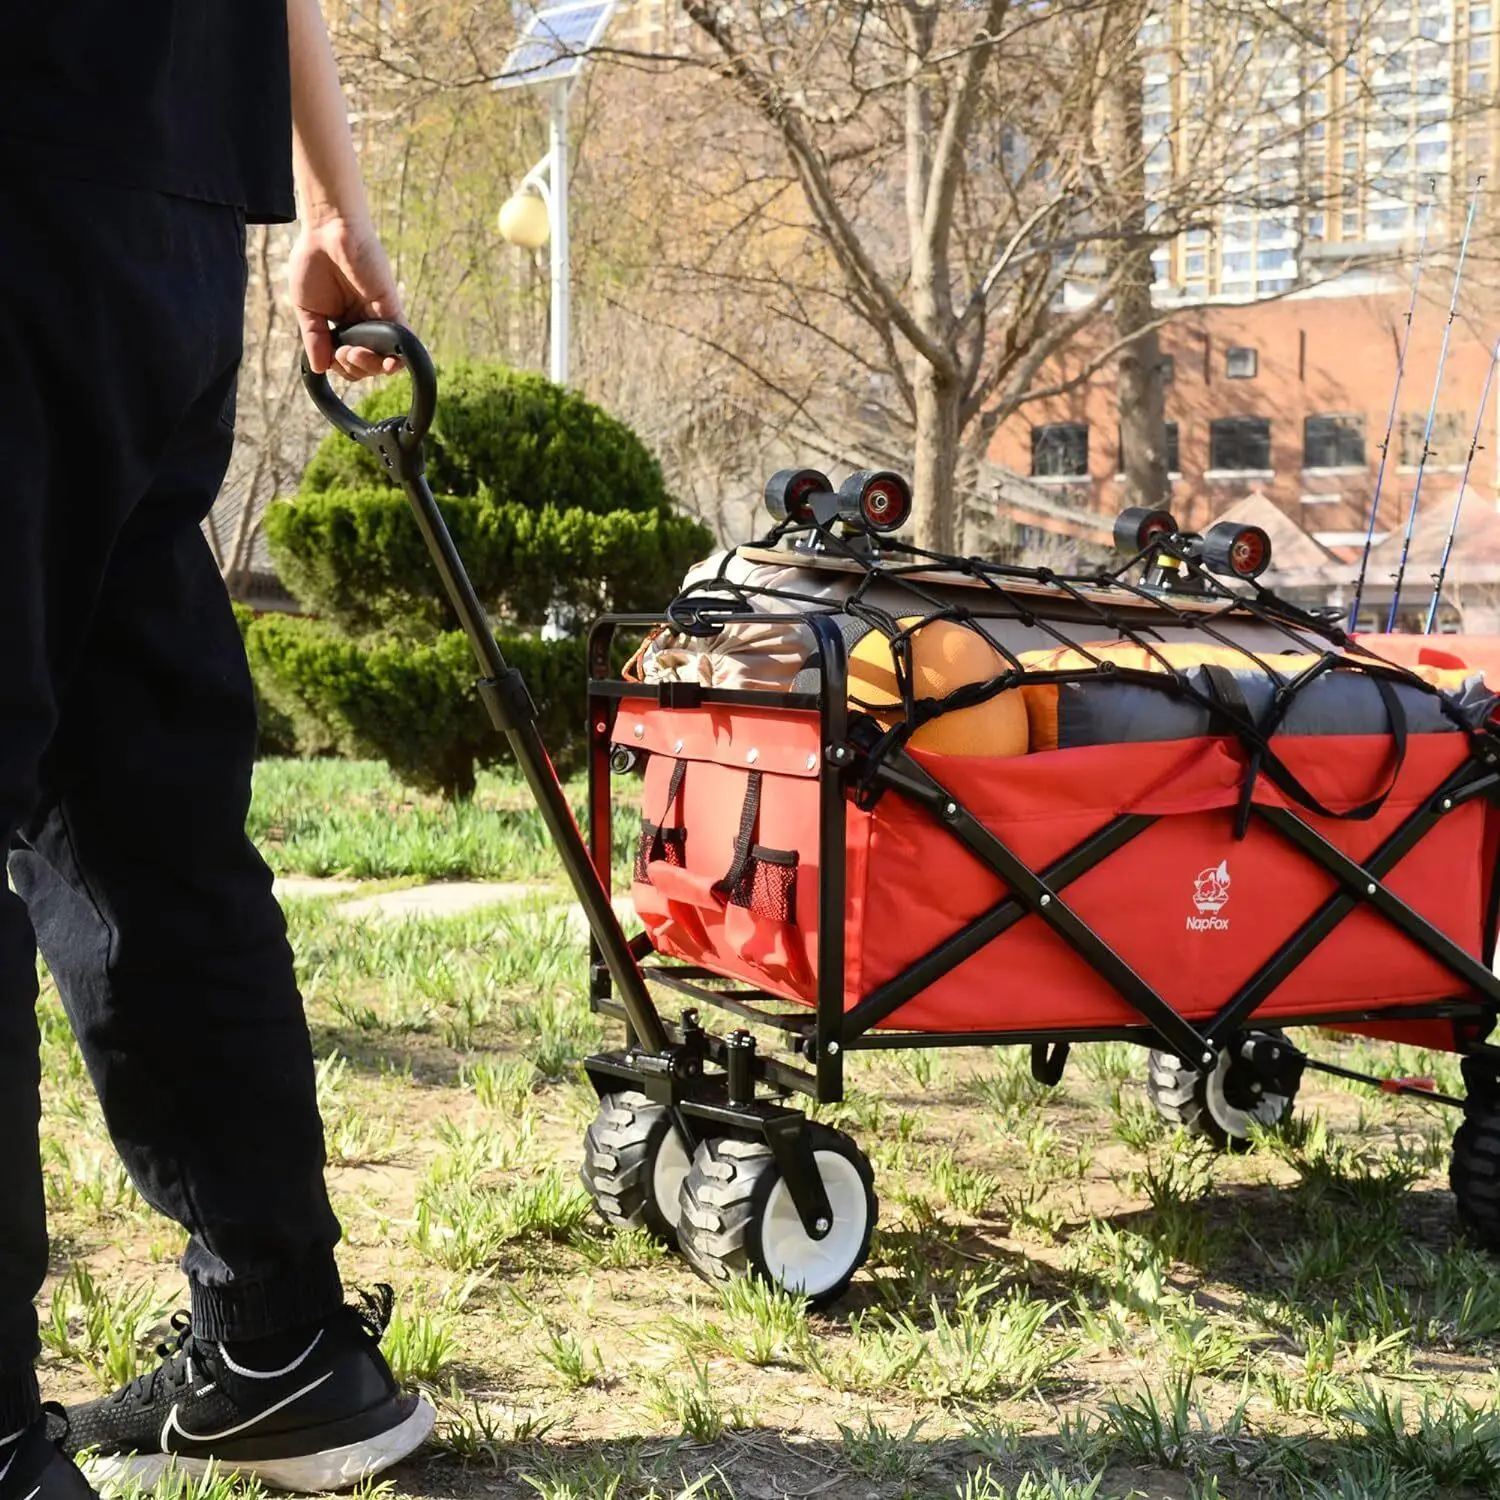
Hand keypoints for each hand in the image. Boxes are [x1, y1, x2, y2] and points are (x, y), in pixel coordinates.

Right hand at [289, 214, 404, 380]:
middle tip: (344, 352)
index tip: (330, 357)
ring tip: (355, 352)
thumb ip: (314, 339)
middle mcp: (362, 326)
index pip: (347, 364)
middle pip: (368, 366)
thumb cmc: (312, 263)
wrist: (327, 232)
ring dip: (371, 366)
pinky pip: (405, 339)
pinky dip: (401, 356)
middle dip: (355, 368)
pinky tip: (390, 362)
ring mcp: (379, 319)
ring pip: (387, 360)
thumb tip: (320, 369)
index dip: (340, 368)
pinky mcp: (392, 308)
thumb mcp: (306, 308)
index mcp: (342, 327)